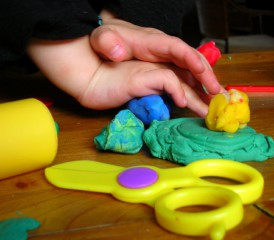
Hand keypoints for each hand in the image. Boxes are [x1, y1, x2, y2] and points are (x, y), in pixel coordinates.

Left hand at [27, 35, 209, 116]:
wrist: (84, 62)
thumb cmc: (93, 46)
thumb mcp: (99, 37)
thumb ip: (108, 41)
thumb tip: (120, 52)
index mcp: (149, 41)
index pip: (176, 48)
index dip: (192, 60)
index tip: (204, 73)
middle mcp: (158, 55)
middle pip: (187, 63)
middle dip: (204, 77)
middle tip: (218, 94)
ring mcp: (155, 69)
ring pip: (183, 77)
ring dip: (199, 90)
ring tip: (213, 104)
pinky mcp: (150, 82)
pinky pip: (172, 88)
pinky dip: (183, 96)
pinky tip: (191, 105)